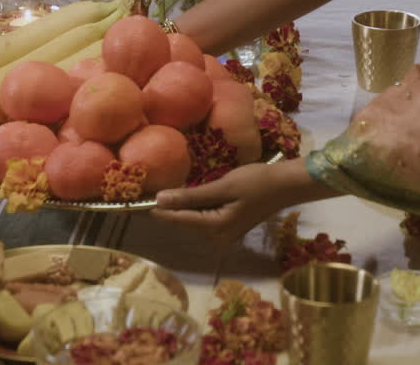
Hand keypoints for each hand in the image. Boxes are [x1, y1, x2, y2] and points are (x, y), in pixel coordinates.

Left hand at [152, 159, 333, 243]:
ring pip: (192, 219)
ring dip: (180, 206)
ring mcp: (223, 234)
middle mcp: (216, 237)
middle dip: (167, 207)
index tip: (133, 200)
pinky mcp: (228, 227)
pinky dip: (194, 206)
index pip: (176, 219)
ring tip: (161, 188)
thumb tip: (159, 200)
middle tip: (146, 188)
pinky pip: (203, 217)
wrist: (285, 185)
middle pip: (183, 221)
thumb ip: (190, 196)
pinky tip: (186, 194)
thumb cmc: (256, 182)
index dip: (155, 209)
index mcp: (214, 228)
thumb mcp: (222, 186)